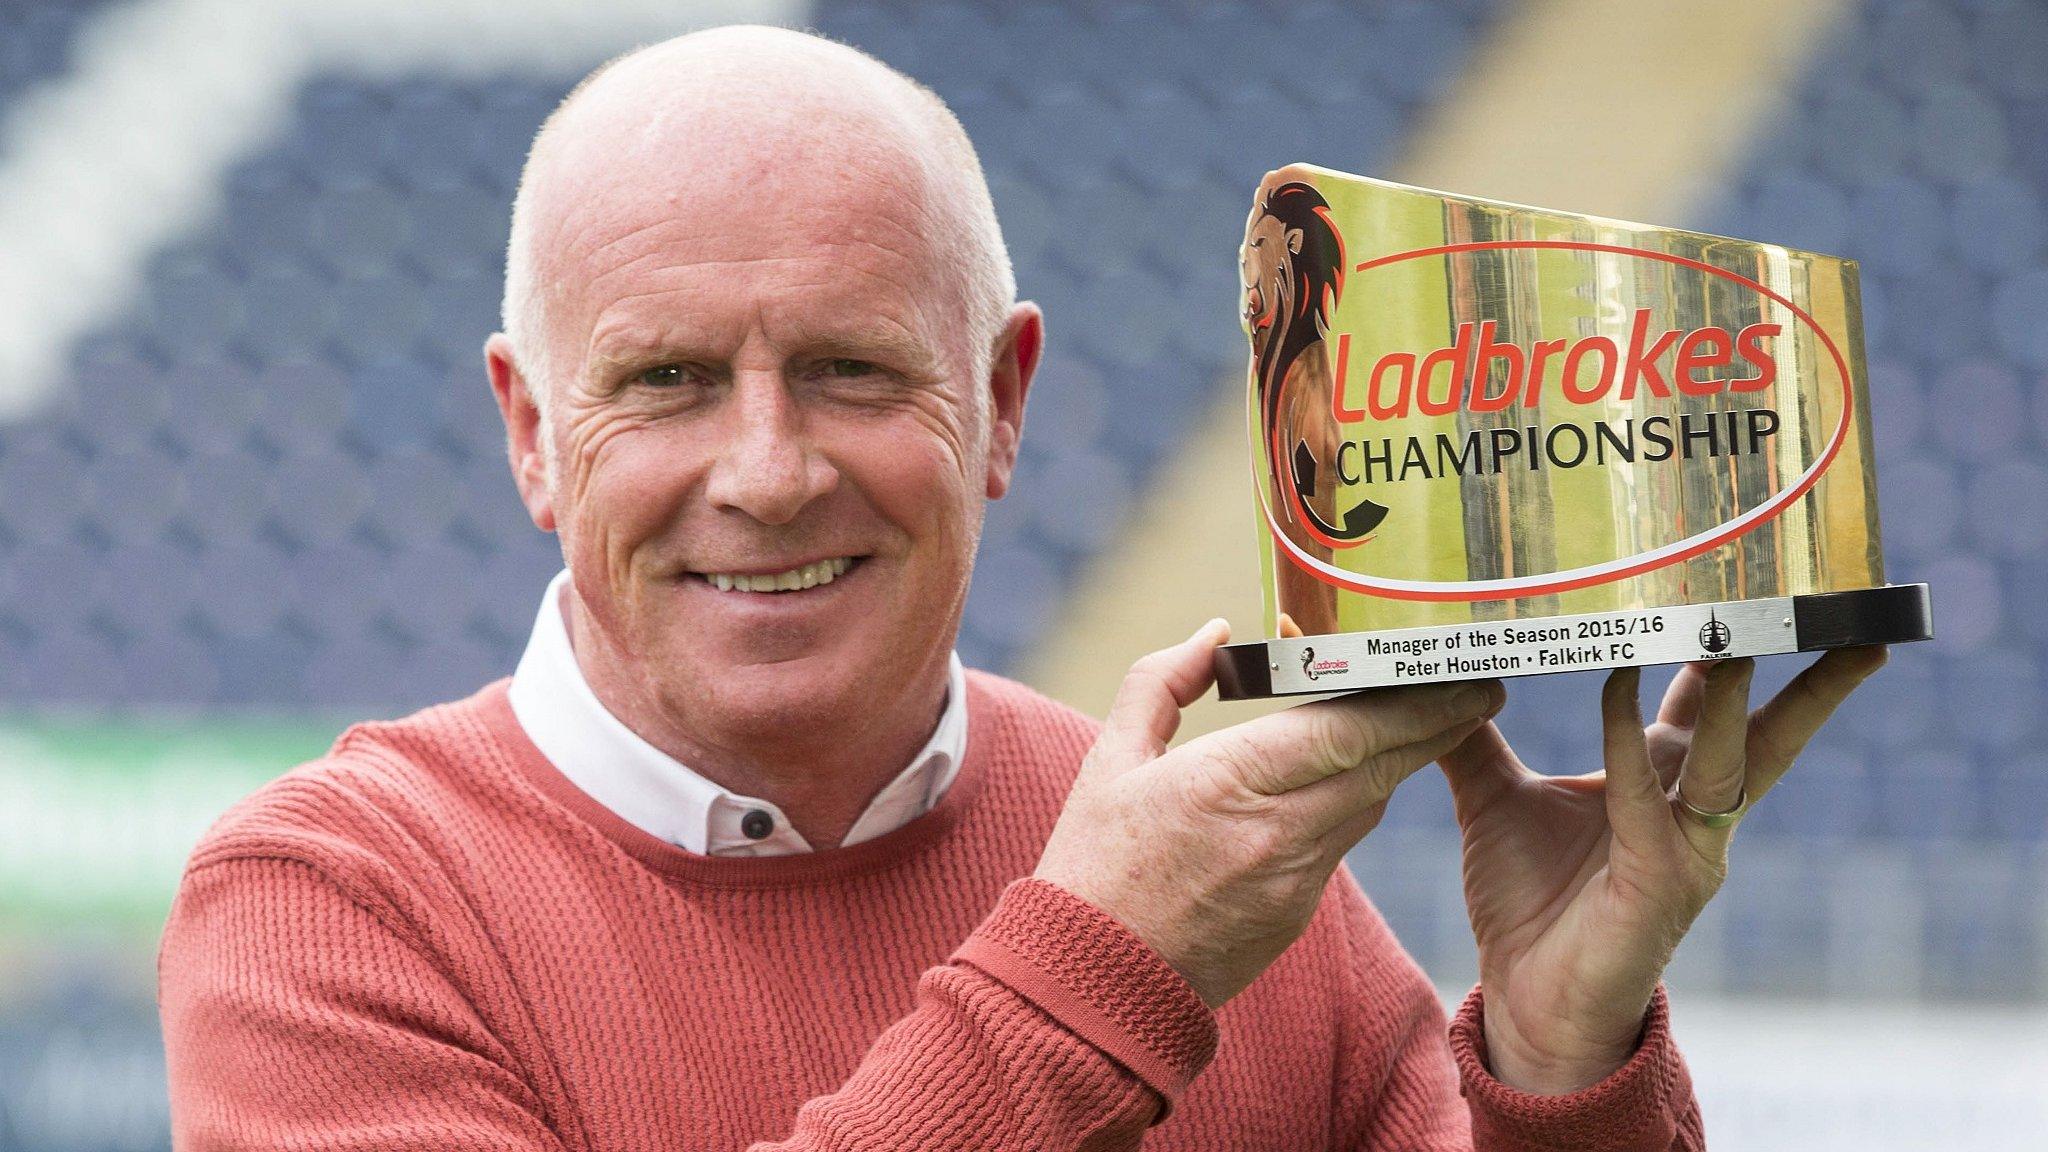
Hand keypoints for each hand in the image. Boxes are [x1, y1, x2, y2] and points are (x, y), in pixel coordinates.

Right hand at [1035, 619, 1502, 1007]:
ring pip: (1369, 804)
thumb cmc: (1092, 863)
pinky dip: (1356, 803)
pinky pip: (1341, 843)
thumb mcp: (1110, 758)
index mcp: (1226, 781)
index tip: (1451, 670)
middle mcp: (1275, 832)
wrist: (1090, 981)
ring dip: (1400, 761)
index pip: (1346, 731)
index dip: (1410, 699)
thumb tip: (1216, 631)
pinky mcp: (1297, 916)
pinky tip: (1361, 775)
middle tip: (1479, 685)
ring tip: (1431, 717)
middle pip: (1381, 766)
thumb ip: (1163, 682)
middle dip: (1437, 723)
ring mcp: (1293, 882)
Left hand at [1438, 648, 1887, 1092]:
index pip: (1708, 703)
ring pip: (1732, 762)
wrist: (1526, 1001)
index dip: (1727, 649)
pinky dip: (1630, 745)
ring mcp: (1688, 848)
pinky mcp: (1663, 882)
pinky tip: (1618, 690)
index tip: (1751, 588)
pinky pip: (1649, 800)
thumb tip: (1434, 676)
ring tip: (1746, 641)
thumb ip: (1469, 738)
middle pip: (1766, 732)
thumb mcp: (1491, 799)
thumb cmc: (1525, 905)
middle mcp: (1690, 811)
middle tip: (1835, 616)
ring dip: (1739, 702)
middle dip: (1807, 679)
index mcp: (1660, 782)